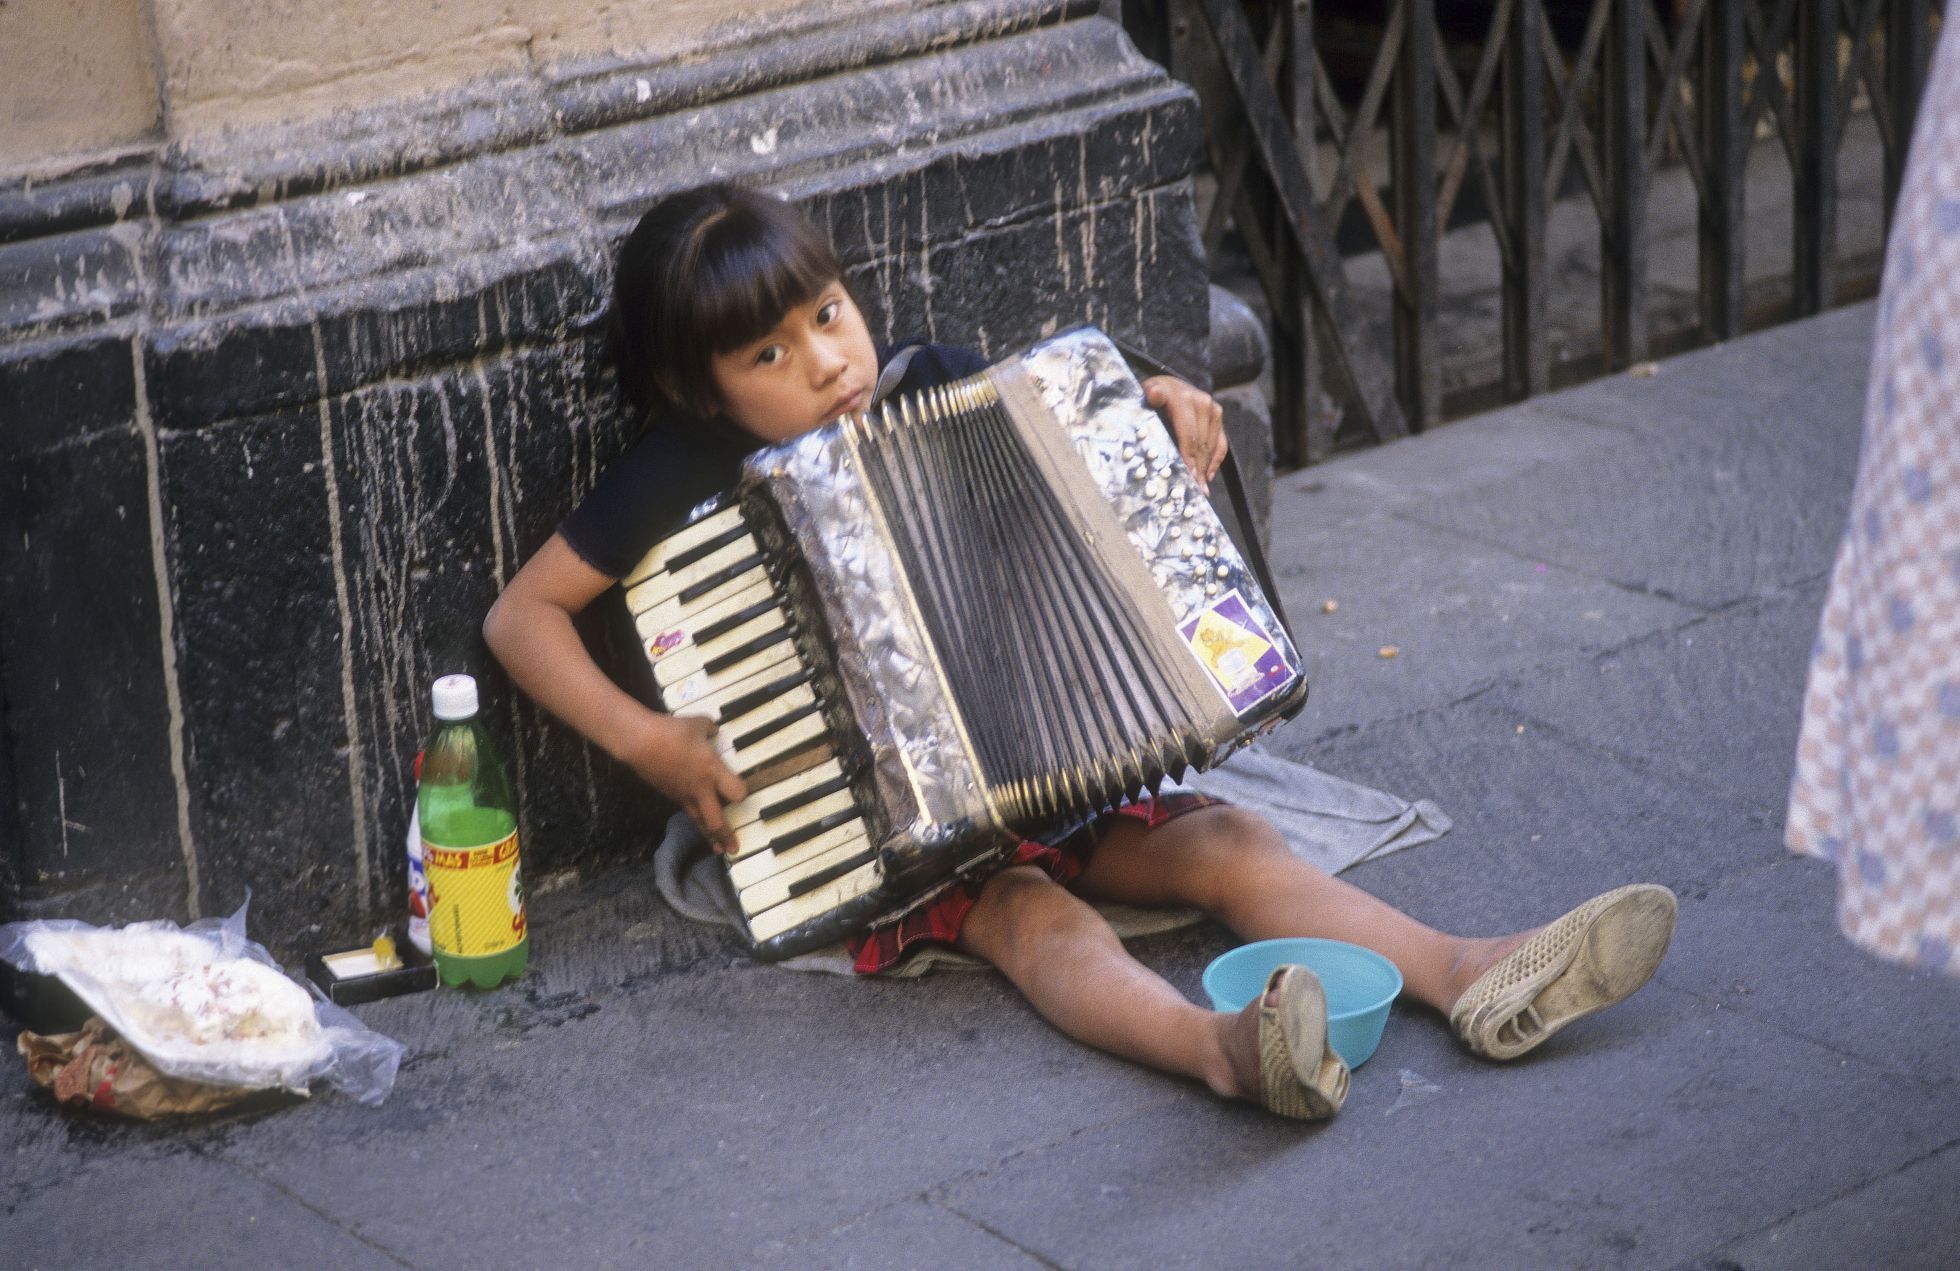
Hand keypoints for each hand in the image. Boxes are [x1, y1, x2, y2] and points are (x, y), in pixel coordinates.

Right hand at [616, 712, 748, 852]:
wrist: (639, 741)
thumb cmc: (671, 731)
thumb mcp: (697, 723)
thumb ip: (710, 728)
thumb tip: (714, 730)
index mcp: (712, 770)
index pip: (737, 793)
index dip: (743, 795)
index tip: (744, 795)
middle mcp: (700, 788)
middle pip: (716, 821)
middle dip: (726, 836)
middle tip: (735, 848)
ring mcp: (683, 795)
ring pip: (700, 822)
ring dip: (710, 837)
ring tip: (719, 850)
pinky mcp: (669, 795)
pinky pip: (687, 811)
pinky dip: (695, 819)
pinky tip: (699, 821)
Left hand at [1142, 376, 1227, 493]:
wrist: (1171, 383)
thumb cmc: (1154, 393)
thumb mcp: (1148, 392)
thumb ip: (1151, 396)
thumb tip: (1153, 394)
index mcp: (1183, 398)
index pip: (1188, 434)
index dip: (1188, 457)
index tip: (1187, 476)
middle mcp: (1202, 403)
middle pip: (1200, 443)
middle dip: (1196, 468)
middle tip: (1193, 490)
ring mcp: (1213, 410)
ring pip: (1210, 446)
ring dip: (1205, 469)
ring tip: (1200, 489)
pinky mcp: (1218, 416)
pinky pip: (1221, 443)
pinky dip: (1215, 461)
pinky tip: (1208, 476)